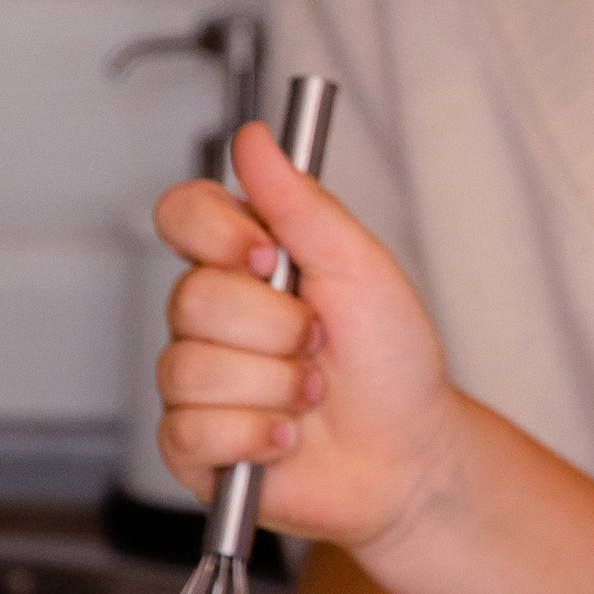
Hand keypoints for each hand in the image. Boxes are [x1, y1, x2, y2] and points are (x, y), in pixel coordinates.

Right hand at [156, 120, 457, 551]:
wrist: (411, 454)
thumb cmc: (392, 363)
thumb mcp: (360, 267)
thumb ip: (300, 203)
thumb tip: (254, 140)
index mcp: (244, 262)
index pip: (183, 214)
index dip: (216, 234)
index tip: (267, 257)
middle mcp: (212, 318)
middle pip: (192, 298)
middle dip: (276, 328)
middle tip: (319, 344)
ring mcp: (196, 382)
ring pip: (191, 369)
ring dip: (274, 386)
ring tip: (310, 397)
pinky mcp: (191, 444)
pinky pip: (193, 429)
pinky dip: (255, 435)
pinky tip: (287, 437)